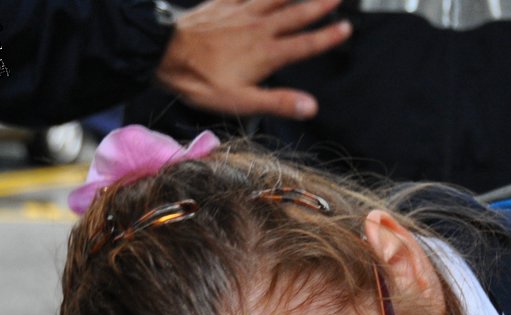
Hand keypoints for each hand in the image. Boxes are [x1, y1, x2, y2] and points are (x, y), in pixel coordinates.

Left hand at [156, 0, 351, 118]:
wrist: (164, 55)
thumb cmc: (201, 82)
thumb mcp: (241, 102)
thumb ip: (278, 102)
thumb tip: (310, 107)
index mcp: (266, 54)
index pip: (305, 44)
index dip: (327, 37)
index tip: (346, 28)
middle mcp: (258, 28)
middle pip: (296, 14)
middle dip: (320, 4)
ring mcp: (241, 12)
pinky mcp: (223, 4)